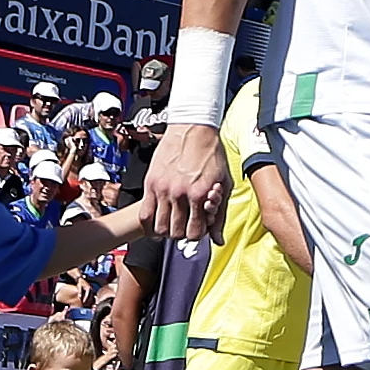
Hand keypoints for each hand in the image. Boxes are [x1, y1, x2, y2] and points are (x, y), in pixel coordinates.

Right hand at [140, 122, 229, 243]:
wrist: (193, 128)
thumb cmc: (211, 154)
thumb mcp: (224, 183)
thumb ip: (220, 214)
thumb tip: (218, 241)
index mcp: (199, 194)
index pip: (195, 232)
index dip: (198, 234)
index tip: (199, 227)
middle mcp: (179, 194)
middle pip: (176, 233)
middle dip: (183, 234)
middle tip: (186, 225)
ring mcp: (162, 189)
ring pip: (159, 228)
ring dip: (167, 230)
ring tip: (173, 223)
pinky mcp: (150, 184)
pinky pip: (144, 215)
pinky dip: (150, 224)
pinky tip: (157, 222)